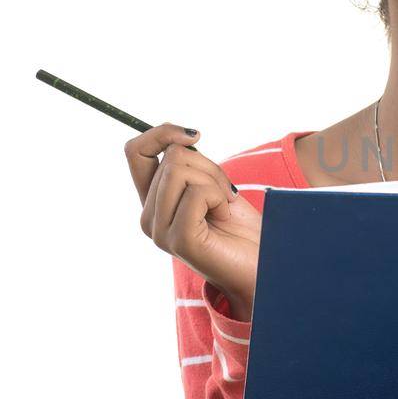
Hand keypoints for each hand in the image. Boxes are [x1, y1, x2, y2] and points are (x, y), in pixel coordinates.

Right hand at [125, 123, 261, 317]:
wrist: (261, 265)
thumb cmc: (239, 226)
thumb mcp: (211, 184)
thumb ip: (190, 165)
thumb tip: (183, 138)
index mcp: (152, 202)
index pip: (136, 151)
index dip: (161, 133)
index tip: (194, 135)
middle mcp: (149, 217)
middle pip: (171, 157)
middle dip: (208, 166)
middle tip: (225, 193)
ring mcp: (160, 231)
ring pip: (181, 170)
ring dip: (215, 181)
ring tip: (224, 207)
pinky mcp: (179, 240)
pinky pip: (197, 193)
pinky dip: (219, 197)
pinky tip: (224, 216)